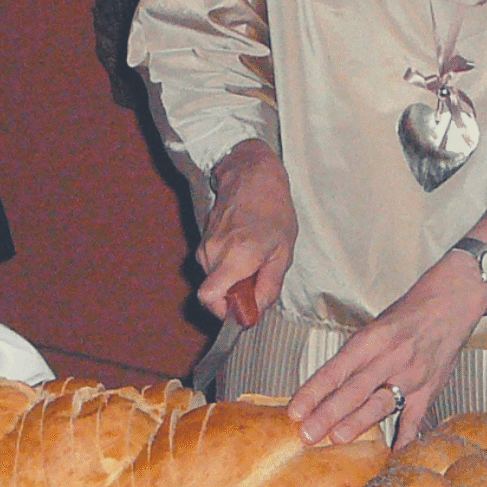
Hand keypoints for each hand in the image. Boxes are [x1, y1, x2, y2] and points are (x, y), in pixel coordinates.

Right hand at [196, 140, 296, 323]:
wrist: (252, 176)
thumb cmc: (272, 209)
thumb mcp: (283, 252)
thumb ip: (269, 287)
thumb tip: (256, 311)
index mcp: (235, 256)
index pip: (209, 297)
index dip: (223, 311)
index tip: (243, 308)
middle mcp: (214, 252)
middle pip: (214, 293)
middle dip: (234, 294)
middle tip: (257, 278)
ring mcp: (204, 245)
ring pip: (214, 279)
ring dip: (232, 279)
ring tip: (254, 259)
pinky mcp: (202, 240)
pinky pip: (213, 266)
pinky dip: (228, 266)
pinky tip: (245, 248)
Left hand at [286, 251, 486, 447]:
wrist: (450, 304)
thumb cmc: (406, 315)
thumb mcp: (374, 328)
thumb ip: (353, 358)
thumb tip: (323, 389)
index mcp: (370, 340)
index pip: (335, 369)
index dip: (313, 391)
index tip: (295, 411)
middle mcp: (389, 358)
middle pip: (354, 390)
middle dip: (328, 414)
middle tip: (307, 434)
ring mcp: (411, 375)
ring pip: (380, 403)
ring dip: (358, 423)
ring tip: (337, 439)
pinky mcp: (430, 389)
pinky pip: (415, 417)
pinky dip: (405, 437)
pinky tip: (392, 454)